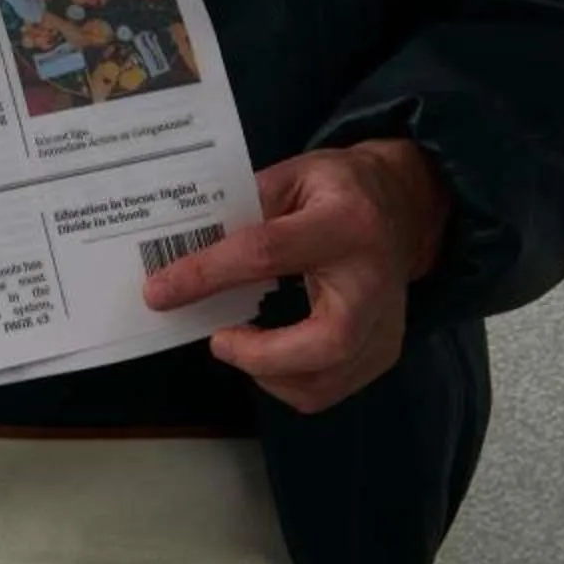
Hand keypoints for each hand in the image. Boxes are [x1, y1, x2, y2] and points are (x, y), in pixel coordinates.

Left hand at [140, 140, 450, 414]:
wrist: (404, 206)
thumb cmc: (338, 187)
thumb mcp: (291, 174)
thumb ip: (244, 209)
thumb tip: (184, 251)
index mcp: (345, 223)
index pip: (266, 254)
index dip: (207, 275)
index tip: (159, 291)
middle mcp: (374, 280)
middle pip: (325, 343)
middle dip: (260, 355)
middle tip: (218, 340)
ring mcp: (386, 322)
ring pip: (326, 380)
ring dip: (268, 373)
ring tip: (237, 343)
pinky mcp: (385, 350)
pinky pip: (331, 388)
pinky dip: (289, 381)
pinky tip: (269, 354)